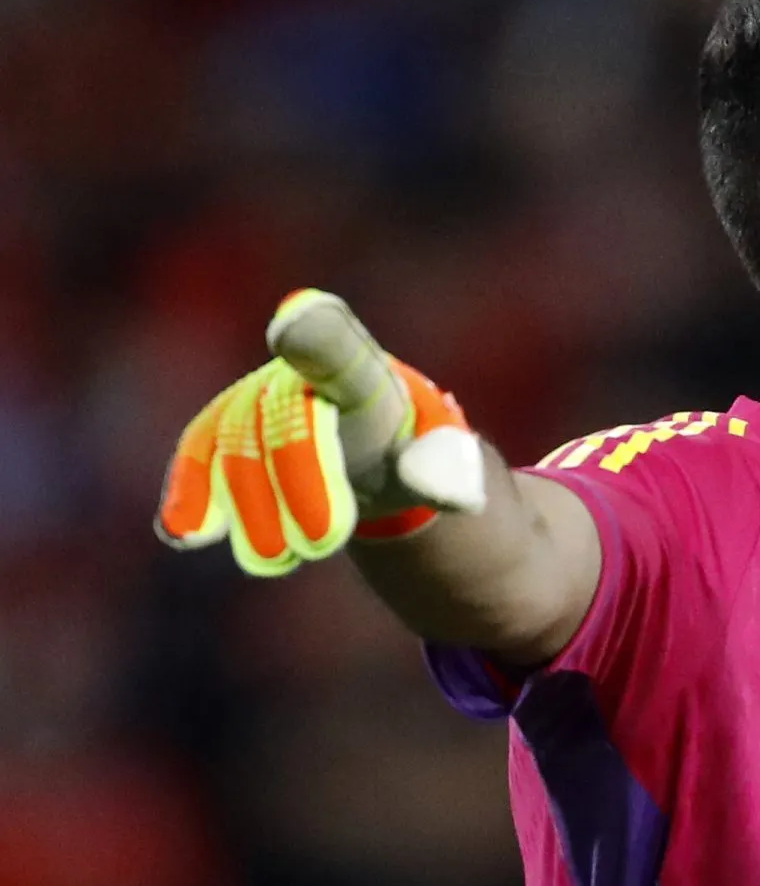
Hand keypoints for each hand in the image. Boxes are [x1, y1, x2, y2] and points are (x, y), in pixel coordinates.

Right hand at [154, 289, 488, 576]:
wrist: (375, 450)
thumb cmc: (412, 455)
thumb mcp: (444, 465)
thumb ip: (447, 472)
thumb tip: (448, 490)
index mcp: (361, 371)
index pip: (339, 350)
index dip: (313, 336)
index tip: (290, 326)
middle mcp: (298, 372)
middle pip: (286, 416)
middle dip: (299, 478)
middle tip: (323, 542)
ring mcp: (255, 398)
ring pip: (238, 443)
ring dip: (250, 504)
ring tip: (275, 559)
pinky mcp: (223, 431)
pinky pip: (200, 455)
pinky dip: (191, 493)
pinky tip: (185, 535)